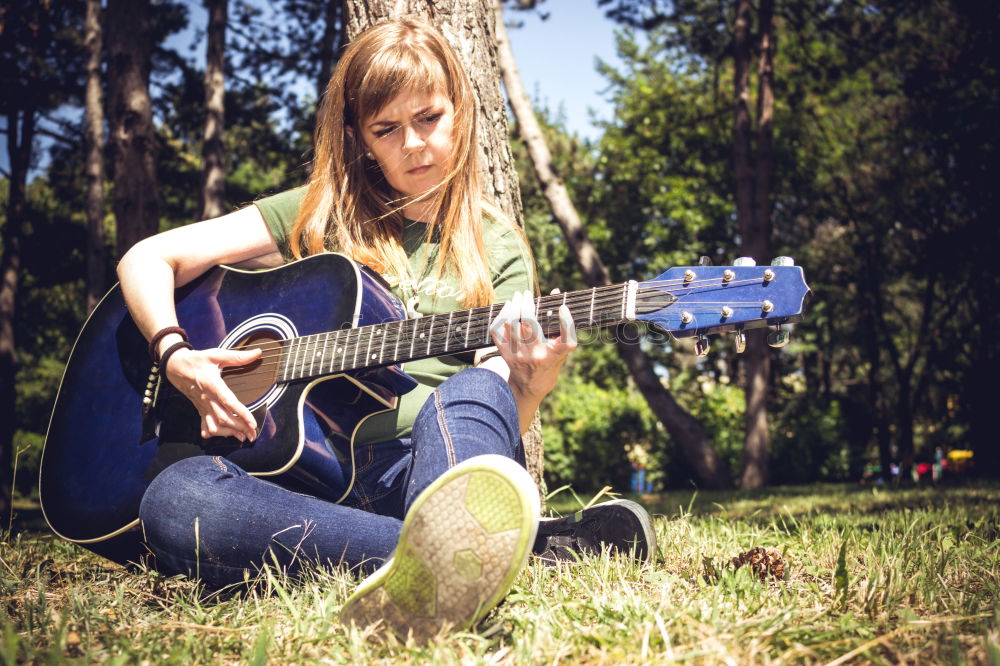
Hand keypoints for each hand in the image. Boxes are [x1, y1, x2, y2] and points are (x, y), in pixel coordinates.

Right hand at [163, 346, 261, 440]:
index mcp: (212, 384)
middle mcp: (207, 398)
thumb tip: (258, 353)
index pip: (229, 402)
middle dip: (240, 428)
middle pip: (224, 418)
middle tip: (253, 434)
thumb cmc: (197, 360)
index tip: (252, 422)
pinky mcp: (199, 408)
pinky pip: (205, 424)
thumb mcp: (217, 354)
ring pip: (214, 425)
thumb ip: (238, 356)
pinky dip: (214, 433)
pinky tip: (224, 435)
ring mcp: (202, 405)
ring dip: (228, 433)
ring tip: (243, 437)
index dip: (241, 413)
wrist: (174, 366)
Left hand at [489, 289, 576, 403]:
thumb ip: (560, 321)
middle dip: (526, 303)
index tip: (563, 308)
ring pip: (511, 324)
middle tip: (527, 293)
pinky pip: (497, 331)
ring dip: (513, 307)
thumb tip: (555, 292)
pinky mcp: (505, 354)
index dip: (566, 322)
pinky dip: (500, 317)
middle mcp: (537, 355)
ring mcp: (519, 355)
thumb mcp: (560, 346)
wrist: (530, 386)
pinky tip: (507, 308)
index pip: (566, 339)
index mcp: (556, 354)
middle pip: (529, 323)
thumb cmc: (550, 361)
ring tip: (517, 297)